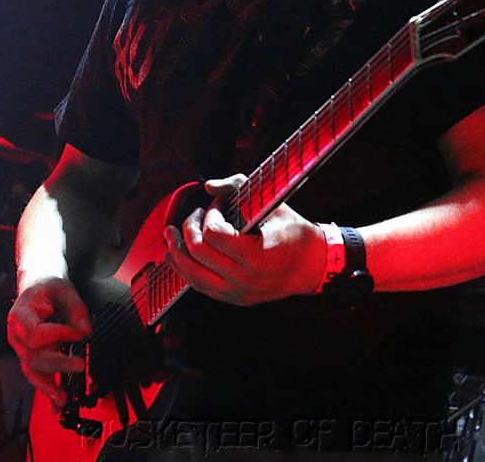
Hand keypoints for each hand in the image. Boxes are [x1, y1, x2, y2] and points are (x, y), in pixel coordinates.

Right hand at [7, 276, 91, 410]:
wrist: (37, 287)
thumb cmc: (49, 288)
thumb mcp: (65, 290)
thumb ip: (76, 310)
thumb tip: (84, 333)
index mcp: (19, 316)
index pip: (34, 334)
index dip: (56, 336)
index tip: (77, 335)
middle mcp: (16, 336)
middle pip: (32, 357)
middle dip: (57, 364)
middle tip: (81, 366)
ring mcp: (22, 349)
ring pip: (32, 372)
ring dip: (48, 387)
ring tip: (63, 401)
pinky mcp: (32, 357)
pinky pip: (38, 375)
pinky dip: (47, 390)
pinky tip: (57, 406)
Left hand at [163, 174, 325, 305]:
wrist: (312, 265)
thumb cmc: (294, 233)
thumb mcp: (272, 203)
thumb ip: (238, 187)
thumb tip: (208, 186)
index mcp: (255, 256)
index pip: (214, 234)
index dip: (210, 215)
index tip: (217, 207)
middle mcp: (244, 279)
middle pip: (198, 253)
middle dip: (189, 228)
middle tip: (194, 216)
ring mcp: (237, 292)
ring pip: (192, 275)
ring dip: (177, 252)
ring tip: (171, 235)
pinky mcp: (232, 298)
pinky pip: (200, 286)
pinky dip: (185, 270)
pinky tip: (178, 256)